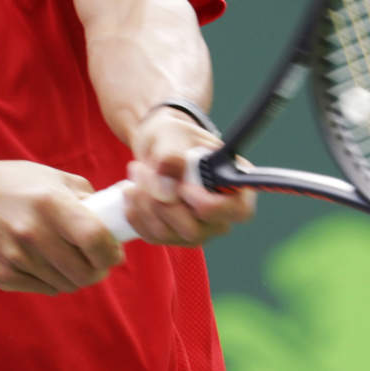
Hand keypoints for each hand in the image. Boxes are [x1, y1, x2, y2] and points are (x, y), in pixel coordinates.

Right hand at [0, 161, 123, 294]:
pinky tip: (43, 261)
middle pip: (84, 272)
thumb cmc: (14, 185)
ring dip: (74, 275)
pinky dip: (52, 279)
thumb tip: (115, 222)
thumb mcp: (52, 178)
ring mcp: (15, 257)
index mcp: (50, 203)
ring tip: (67, 257)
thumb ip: (87, 198)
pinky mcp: (2, 275)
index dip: (111, 251)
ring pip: (66, 284)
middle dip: (97, 269)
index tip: (113, 251)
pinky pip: (44, 288)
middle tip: (95, 260)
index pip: (96, 239)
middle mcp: (33, 232)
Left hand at [122, 106, 255, 245]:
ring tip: (136, 171)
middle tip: (143, 169)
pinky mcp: (174, 235)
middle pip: (195, 229)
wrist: (157, 145)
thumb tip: (167, 187)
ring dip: (144, 203)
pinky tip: (131, 191)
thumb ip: (172, 154)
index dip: (210, 206)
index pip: (238, 211)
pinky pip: (153, 236)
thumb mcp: (172, 134)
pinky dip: (136, 214)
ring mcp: (199, 229)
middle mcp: (222, 214)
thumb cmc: (173, 136)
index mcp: (235, 185)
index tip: (184, 187)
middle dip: (162, 202)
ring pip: (168, 233)